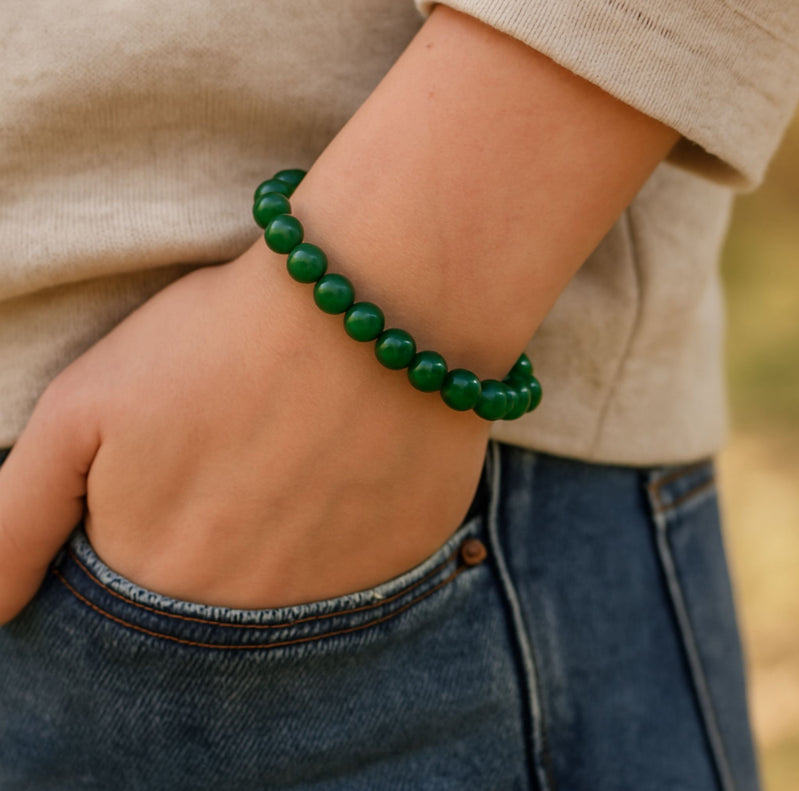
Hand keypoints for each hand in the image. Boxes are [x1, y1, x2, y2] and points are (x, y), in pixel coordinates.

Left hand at [0, 240, 489, 622]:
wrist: (364, 301)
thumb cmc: (220, 341)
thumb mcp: (82, 413)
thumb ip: (16, 523)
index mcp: (161, 580)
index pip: (133, 606)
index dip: (151, 531)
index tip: (182, 476)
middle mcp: (249, 615)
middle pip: (214, 605)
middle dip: (218, 536)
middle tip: (246, 457)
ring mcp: (337, 600)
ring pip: (292, 595)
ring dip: (286, 535)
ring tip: (298, 453)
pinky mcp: (405, 565)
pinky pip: (365, 576)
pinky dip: (351, 529)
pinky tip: (352, 465)